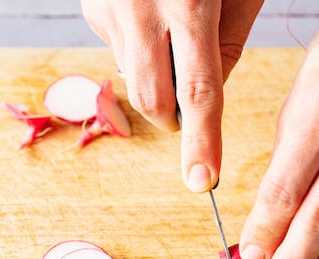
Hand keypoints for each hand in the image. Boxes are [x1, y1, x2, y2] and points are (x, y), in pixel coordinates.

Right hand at [81, 0, 262, 191]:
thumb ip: (227, 45)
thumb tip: (202, 103)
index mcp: (190, 3)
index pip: (198, 93)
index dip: (201, 143)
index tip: (202, 181)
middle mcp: (141, 9)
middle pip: (153, 100)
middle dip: (174, 117)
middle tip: (192, 98)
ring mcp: (110, 9)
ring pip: (134, 77)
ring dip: (158, 72)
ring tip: (174, 24)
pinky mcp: (91, 7)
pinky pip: (119, 49)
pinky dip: (140, 45)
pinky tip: (151, 9)